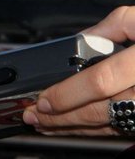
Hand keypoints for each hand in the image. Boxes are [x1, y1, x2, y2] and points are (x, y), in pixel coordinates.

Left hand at [23, 6, 134, 135]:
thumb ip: (109, 28)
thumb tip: (77, 42)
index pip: (100, 82)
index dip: (68, 94)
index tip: (43, 99)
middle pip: (102, 110)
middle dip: (62, 116)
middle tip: (33, 117)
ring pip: (112, 125)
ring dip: (75, 128)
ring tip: (47, 126)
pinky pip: (124, 130)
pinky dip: (97, 130)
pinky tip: (77, 127)